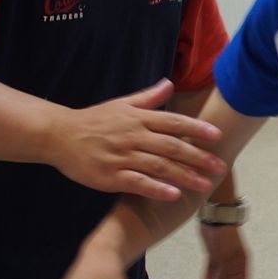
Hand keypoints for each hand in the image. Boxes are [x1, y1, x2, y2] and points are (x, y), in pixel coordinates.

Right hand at [48, 79, 225, 200]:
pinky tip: (173, 195)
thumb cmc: (93, 120)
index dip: (196, 129)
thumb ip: (148, 97)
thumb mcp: (121, 104)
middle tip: (219, 166)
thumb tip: (169, 83)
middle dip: (198, 157)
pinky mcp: (110, 176)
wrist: (58, 135)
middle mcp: (133, 136)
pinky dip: (156, 188)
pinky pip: (137, 182)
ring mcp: (121, 156)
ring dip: (184, 175)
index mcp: (137, 118)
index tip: (217, 136)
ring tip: (204, 185)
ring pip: (158, 166)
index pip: (173, 122)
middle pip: (171, 146)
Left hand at [198, 223, 248, 278]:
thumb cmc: (226, 237)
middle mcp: (234, 261)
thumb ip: (227, 274)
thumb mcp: (227, 258)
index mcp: (241, 263)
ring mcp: (224, 256)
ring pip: (220, 277)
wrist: (217, 217)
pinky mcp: (213, 252)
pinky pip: (212, 267)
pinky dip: (209, 276)